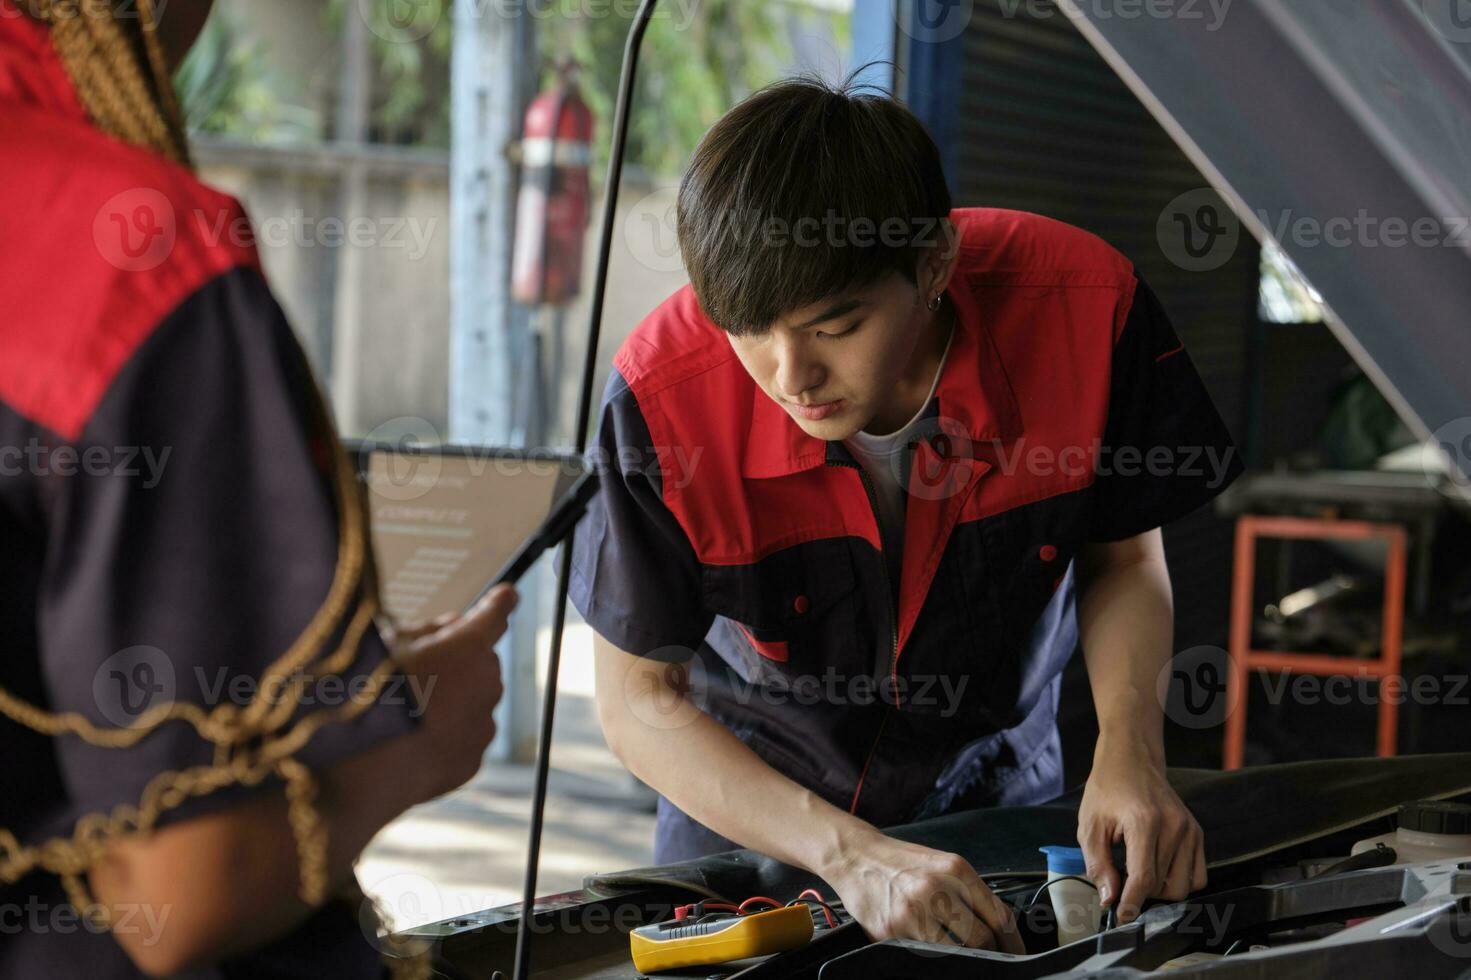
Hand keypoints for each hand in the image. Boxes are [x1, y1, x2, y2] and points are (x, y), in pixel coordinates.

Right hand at [388, 585, 518, 797]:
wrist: (366, 766)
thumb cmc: (371, 696)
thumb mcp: (387, 644)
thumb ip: (427, 631)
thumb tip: (450, 628)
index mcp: (469, 647)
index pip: (494, 615)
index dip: (499, 604)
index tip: (507, 596)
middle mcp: (487, 683)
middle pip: (480, 663)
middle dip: (458, 662)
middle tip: (417, 671)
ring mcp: (483, 724)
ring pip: (472, 703)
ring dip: (451, 703)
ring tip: (407, 715)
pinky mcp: (474, 760)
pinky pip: (462, 739)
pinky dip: (444, 738)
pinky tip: (411, 744)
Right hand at [821, 828, 1024, 952]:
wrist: (856, 856)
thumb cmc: (901, 861)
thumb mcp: (942, 864)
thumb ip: (970, 891)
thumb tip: (999, 926)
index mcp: (955, 870)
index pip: (998, 915)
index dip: (1012, 941)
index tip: (1015, 952)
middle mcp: (936, 889)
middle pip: (980, 939)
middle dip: (988, 952)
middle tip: (988, 955)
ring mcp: (912, 913)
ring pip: (953, 953)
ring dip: (958, 956)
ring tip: (952, 947)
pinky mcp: (891, 932)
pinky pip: (921, 955)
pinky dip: (927, 954)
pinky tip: (923, 942)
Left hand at [1077, 732, 1204, 922]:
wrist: (1131, 760)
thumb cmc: (1108, 790)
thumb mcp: (1090, 825)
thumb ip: (1098, 865)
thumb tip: (1110, 898)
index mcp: (1144, 822)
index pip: (1143, 878)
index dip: (1131, 903)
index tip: (1121, 916)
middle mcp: (1174, 826)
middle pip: (1164, 886)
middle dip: (1142, 894)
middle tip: (1123, 881)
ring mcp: (1190, 829)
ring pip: (1184, 886)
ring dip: (1161, 889)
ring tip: (1140, 871)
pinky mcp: (1198, 833)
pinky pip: (1198, 875)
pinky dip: (1180, 880)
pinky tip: (1159, 867)